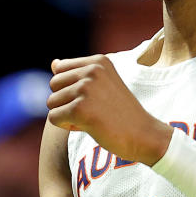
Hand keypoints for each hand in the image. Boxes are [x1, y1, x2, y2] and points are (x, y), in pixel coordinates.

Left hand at [48, 55, 172, 164]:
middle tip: (91, 110)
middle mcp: (91, 70)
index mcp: (98, 62)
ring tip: (91, 118)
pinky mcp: (80, 109)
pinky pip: (54, 118)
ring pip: (51, 102)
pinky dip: (66, 126)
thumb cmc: (121, 112)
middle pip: (53, 85)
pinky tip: (88, 127)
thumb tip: (53, 63)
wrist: (144, 135)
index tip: (91, 98)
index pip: (59, 69)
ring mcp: (86, 88)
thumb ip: (77, 73)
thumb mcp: (103, 85)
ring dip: (66, 115)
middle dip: (65, 101)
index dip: (68, 88)